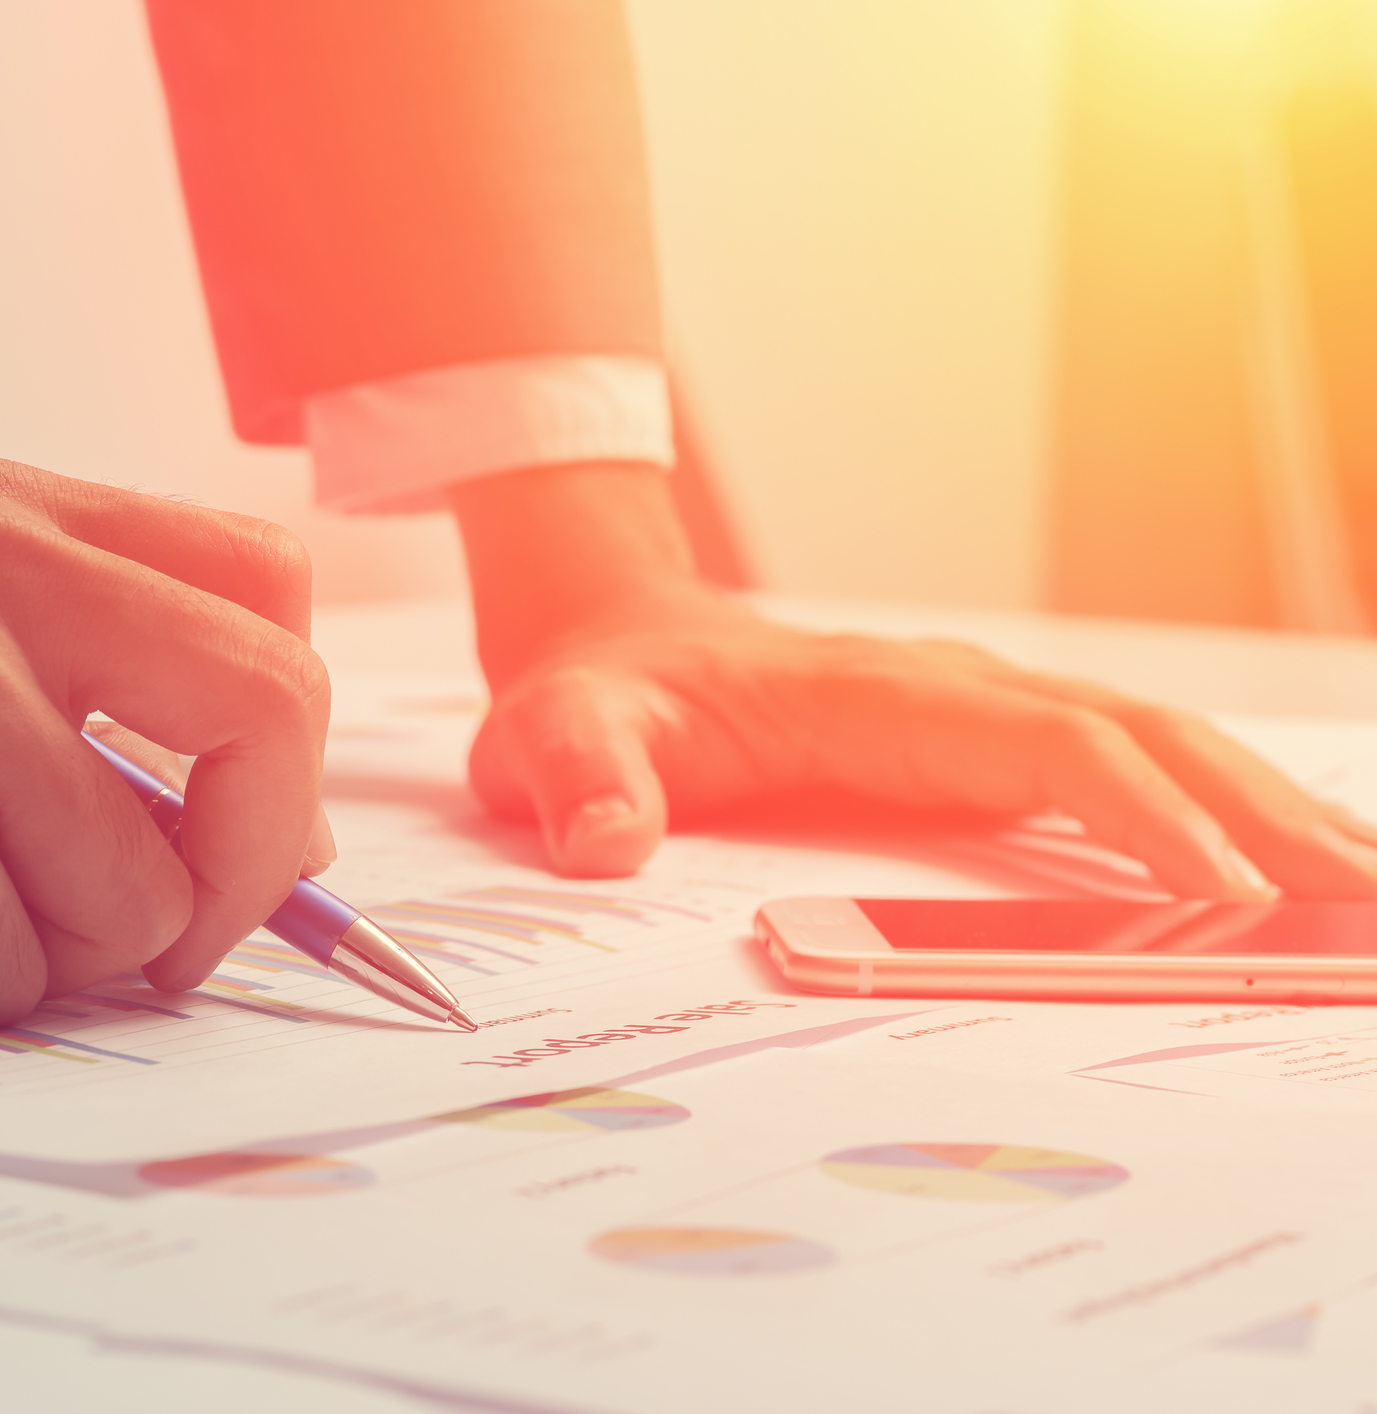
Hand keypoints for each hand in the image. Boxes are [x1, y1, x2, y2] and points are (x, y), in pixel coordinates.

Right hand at [0, 462, 328, 1021]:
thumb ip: (123, 723)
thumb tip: (296, 838)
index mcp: (18, 518)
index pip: (271, 591)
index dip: (277, 745)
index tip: (209, 835)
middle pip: (273, 705)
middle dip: (238, 869)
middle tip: (139, 935)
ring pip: (143, 886)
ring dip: (44, 952)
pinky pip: (14, 964)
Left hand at [450, 463, 1376, 898]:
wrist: (614, 643)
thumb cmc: (600, 693)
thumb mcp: (557, 732)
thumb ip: (576, 778)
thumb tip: (603, 841)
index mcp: (880, 693)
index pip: (1049, 742)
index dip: (1142, 812)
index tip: (1224, 892)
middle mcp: (953, 692)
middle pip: (1143, 736)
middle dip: (1258, 812)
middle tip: (1357, 905)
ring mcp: (976, 716)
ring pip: (1152, 746)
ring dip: (1260, 810)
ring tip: (1356, 894)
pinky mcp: (978, 748)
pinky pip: (1116, 773)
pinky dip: (1205, 812)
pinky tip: (1267, 871)